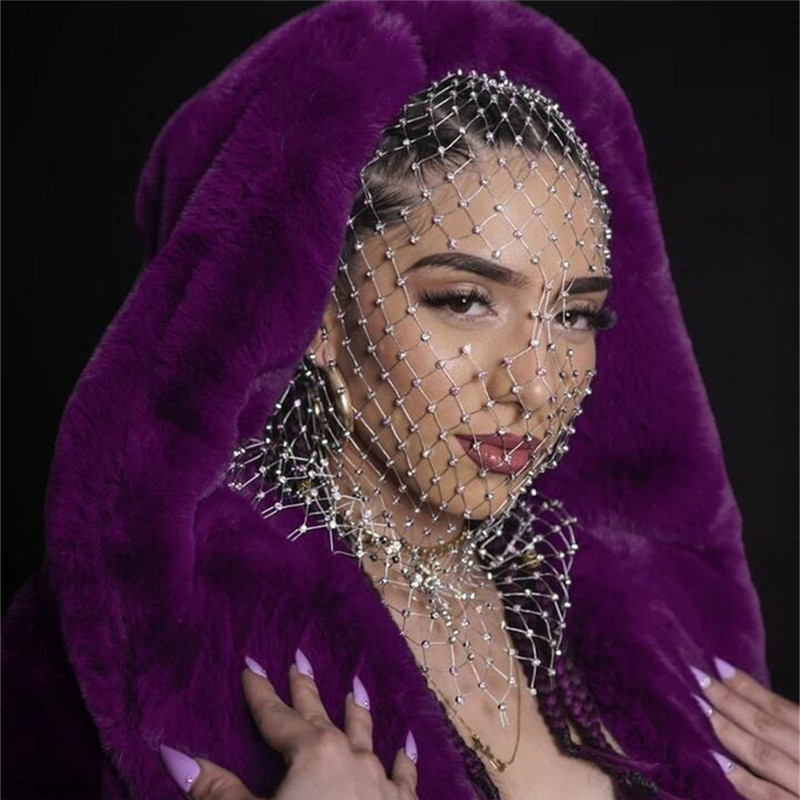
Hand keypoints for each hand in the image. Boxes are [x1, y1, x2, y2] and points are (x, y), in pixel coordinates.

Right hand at [159, 651, 418, 799]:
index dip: (262, 693)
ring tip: (355, 687)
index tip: (252, 666)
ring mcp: (380, 782)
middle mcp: (350, 757)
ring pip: (365, 736)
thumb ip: (216, 791)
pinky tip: (406, 745)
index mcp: (313, 753)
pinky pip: (404, 777)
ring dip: (356, 712)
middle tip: (300, 661)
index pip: (277, 716)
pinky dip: (403, 759)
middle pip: (320, 717)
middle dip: (306, 691)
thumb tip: (176, 755)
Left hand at [690, 656, 798, 798]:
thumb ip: (798, 725)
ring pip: (766, 758)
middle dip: (731, 702)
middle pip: (769, 728)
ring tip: (703, 710)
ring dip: (730, 733)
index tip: (721, 667)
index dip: (752, 688)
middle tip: (699, 680)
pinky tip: (723, 765)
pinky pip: (774, 799)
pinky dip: (747, 783)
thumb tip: (773, 708)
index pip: (785, 710)